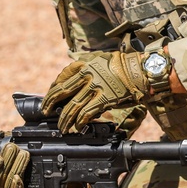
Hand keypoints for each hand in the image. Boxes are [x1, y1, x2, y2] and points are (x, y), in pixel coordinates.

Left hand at [41, 51, 158, 132]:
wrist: (140, 70)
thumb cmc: (124, 66)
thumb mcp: (101, 60)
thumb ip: (88, 68)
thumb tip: (78, 81)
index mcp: (85, 64)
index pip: (63, 76)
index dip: (53, 88)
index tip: (50, 96)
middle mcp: (87, 74)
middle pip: (62, 91)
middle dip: (51, 103)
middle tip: (45, 111)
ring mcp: (95, 87)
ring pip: (73, 105)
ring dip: (65, 118)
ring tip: (62, 126)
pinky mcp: (104, 98)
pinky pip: (87, 112)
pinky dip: (80, 121)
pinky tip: (77, 127)